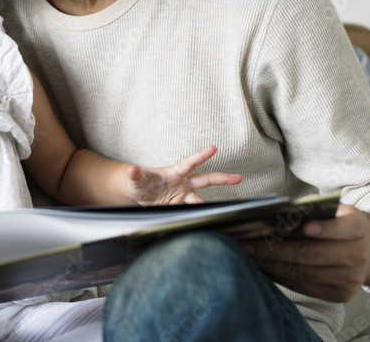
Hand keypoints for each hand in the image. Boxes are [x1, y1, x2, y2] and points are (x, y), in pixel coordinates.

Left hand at [126, 145, 241, 204]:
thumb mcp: (135, 179)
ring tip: (222, 211)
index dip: (201, 156)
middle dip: (222, 178)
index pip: (189, 163)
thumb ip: (135, 175)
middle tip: (238, 177)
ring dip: (209, 206)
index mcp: (173, 173)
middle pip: (205, 179)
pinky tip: (205, 221)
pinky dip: (199, 215)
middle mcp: (182, 183)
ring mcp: (183, 195)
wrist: (140, 195)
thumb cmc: (139, 183)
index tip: (213, 148)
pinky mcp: (182, 206)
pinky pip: (193, 211)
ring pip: (201, 200)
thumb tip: (131, 169)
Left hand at [239, 205, 369, 301]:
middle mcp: (358, 256)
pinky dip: (279, 276)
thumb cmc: (338, 222)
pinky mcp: (340, 294)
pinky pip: (304, 286)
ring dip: (271, 264)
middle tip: (246, 242)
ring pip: (303, 273)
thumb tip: (276, 216)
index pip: (344, 228)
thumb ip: (309, 209)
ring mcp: (350, 279)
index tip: (303, 226)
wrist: (368, 249)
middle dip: (275, 248)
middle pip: (311, 254)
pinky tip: (262, 266)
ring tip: (248, 254)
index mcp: (359, 228)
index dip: (324, 228)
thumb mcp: (332, 209)